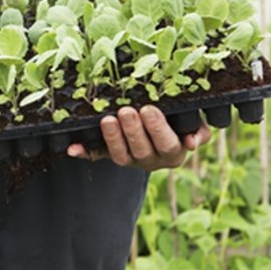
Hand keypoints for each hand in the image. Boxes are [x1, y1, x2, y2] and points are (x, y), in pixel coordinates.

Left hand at [66, 105, 211, 171]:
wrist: (157, 121)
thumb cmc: (178, 118)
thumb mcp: (191, 121)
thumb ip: (197, 129)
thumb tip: (193, 142)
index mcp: (173, 152)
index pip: (167, 145)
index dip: (157, 129)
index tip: (148, 109)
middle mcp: (151, 160)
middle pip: (142, 151)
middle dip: (133, 131)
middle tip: (126, 111)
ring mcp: (129, 159)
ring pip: (120, 156)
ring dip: (113, 138)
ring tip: (108, 119)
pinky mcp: (108, 156)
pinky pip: (95, 156)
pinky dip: (84, 152)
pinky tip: (72, 147)